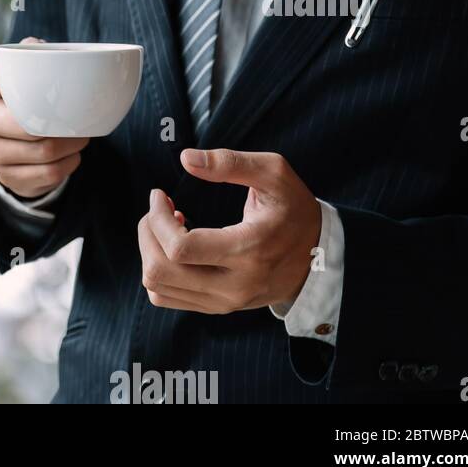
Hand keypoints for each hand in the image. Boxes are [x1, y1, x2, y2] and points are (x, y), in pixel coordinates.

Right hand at [0, 37, 89, 197]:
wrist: (3, 141)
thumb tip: (39, 47)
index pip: (14, 82)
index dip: (46, 90)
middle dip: (64, 126)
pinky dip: (68, 165)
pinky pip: (47, 174)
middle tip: (81, 122)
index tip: (65, 93)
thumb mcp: (22, 72)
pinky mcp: (3, 176)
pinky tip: (72, 156)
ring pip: (44, 151)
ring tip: (81, 138)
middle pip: (31, 124)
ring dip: (72, 146)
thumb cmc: (21, 97)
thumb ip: (32, 55)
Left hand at [137, 149, 321, 313]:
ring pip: (158, 287)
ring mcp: (224, 302)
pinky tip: (173, 248)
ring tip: (165, 227)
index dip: (157, 219)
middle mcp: (235, 285)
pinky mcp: (216, 307)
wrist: (320, 256)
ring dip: (149, 252)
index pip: (180, 248)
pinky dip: (158, 271)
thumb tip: (185, 159)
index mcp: (249, 250)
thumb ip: (231, 163)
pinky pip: (166, 297)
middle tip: (157, 209)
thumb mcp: (274, 174)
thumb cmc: (293, 209)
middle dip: (147, 233)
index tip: (159, 195)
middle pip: (161, 270)